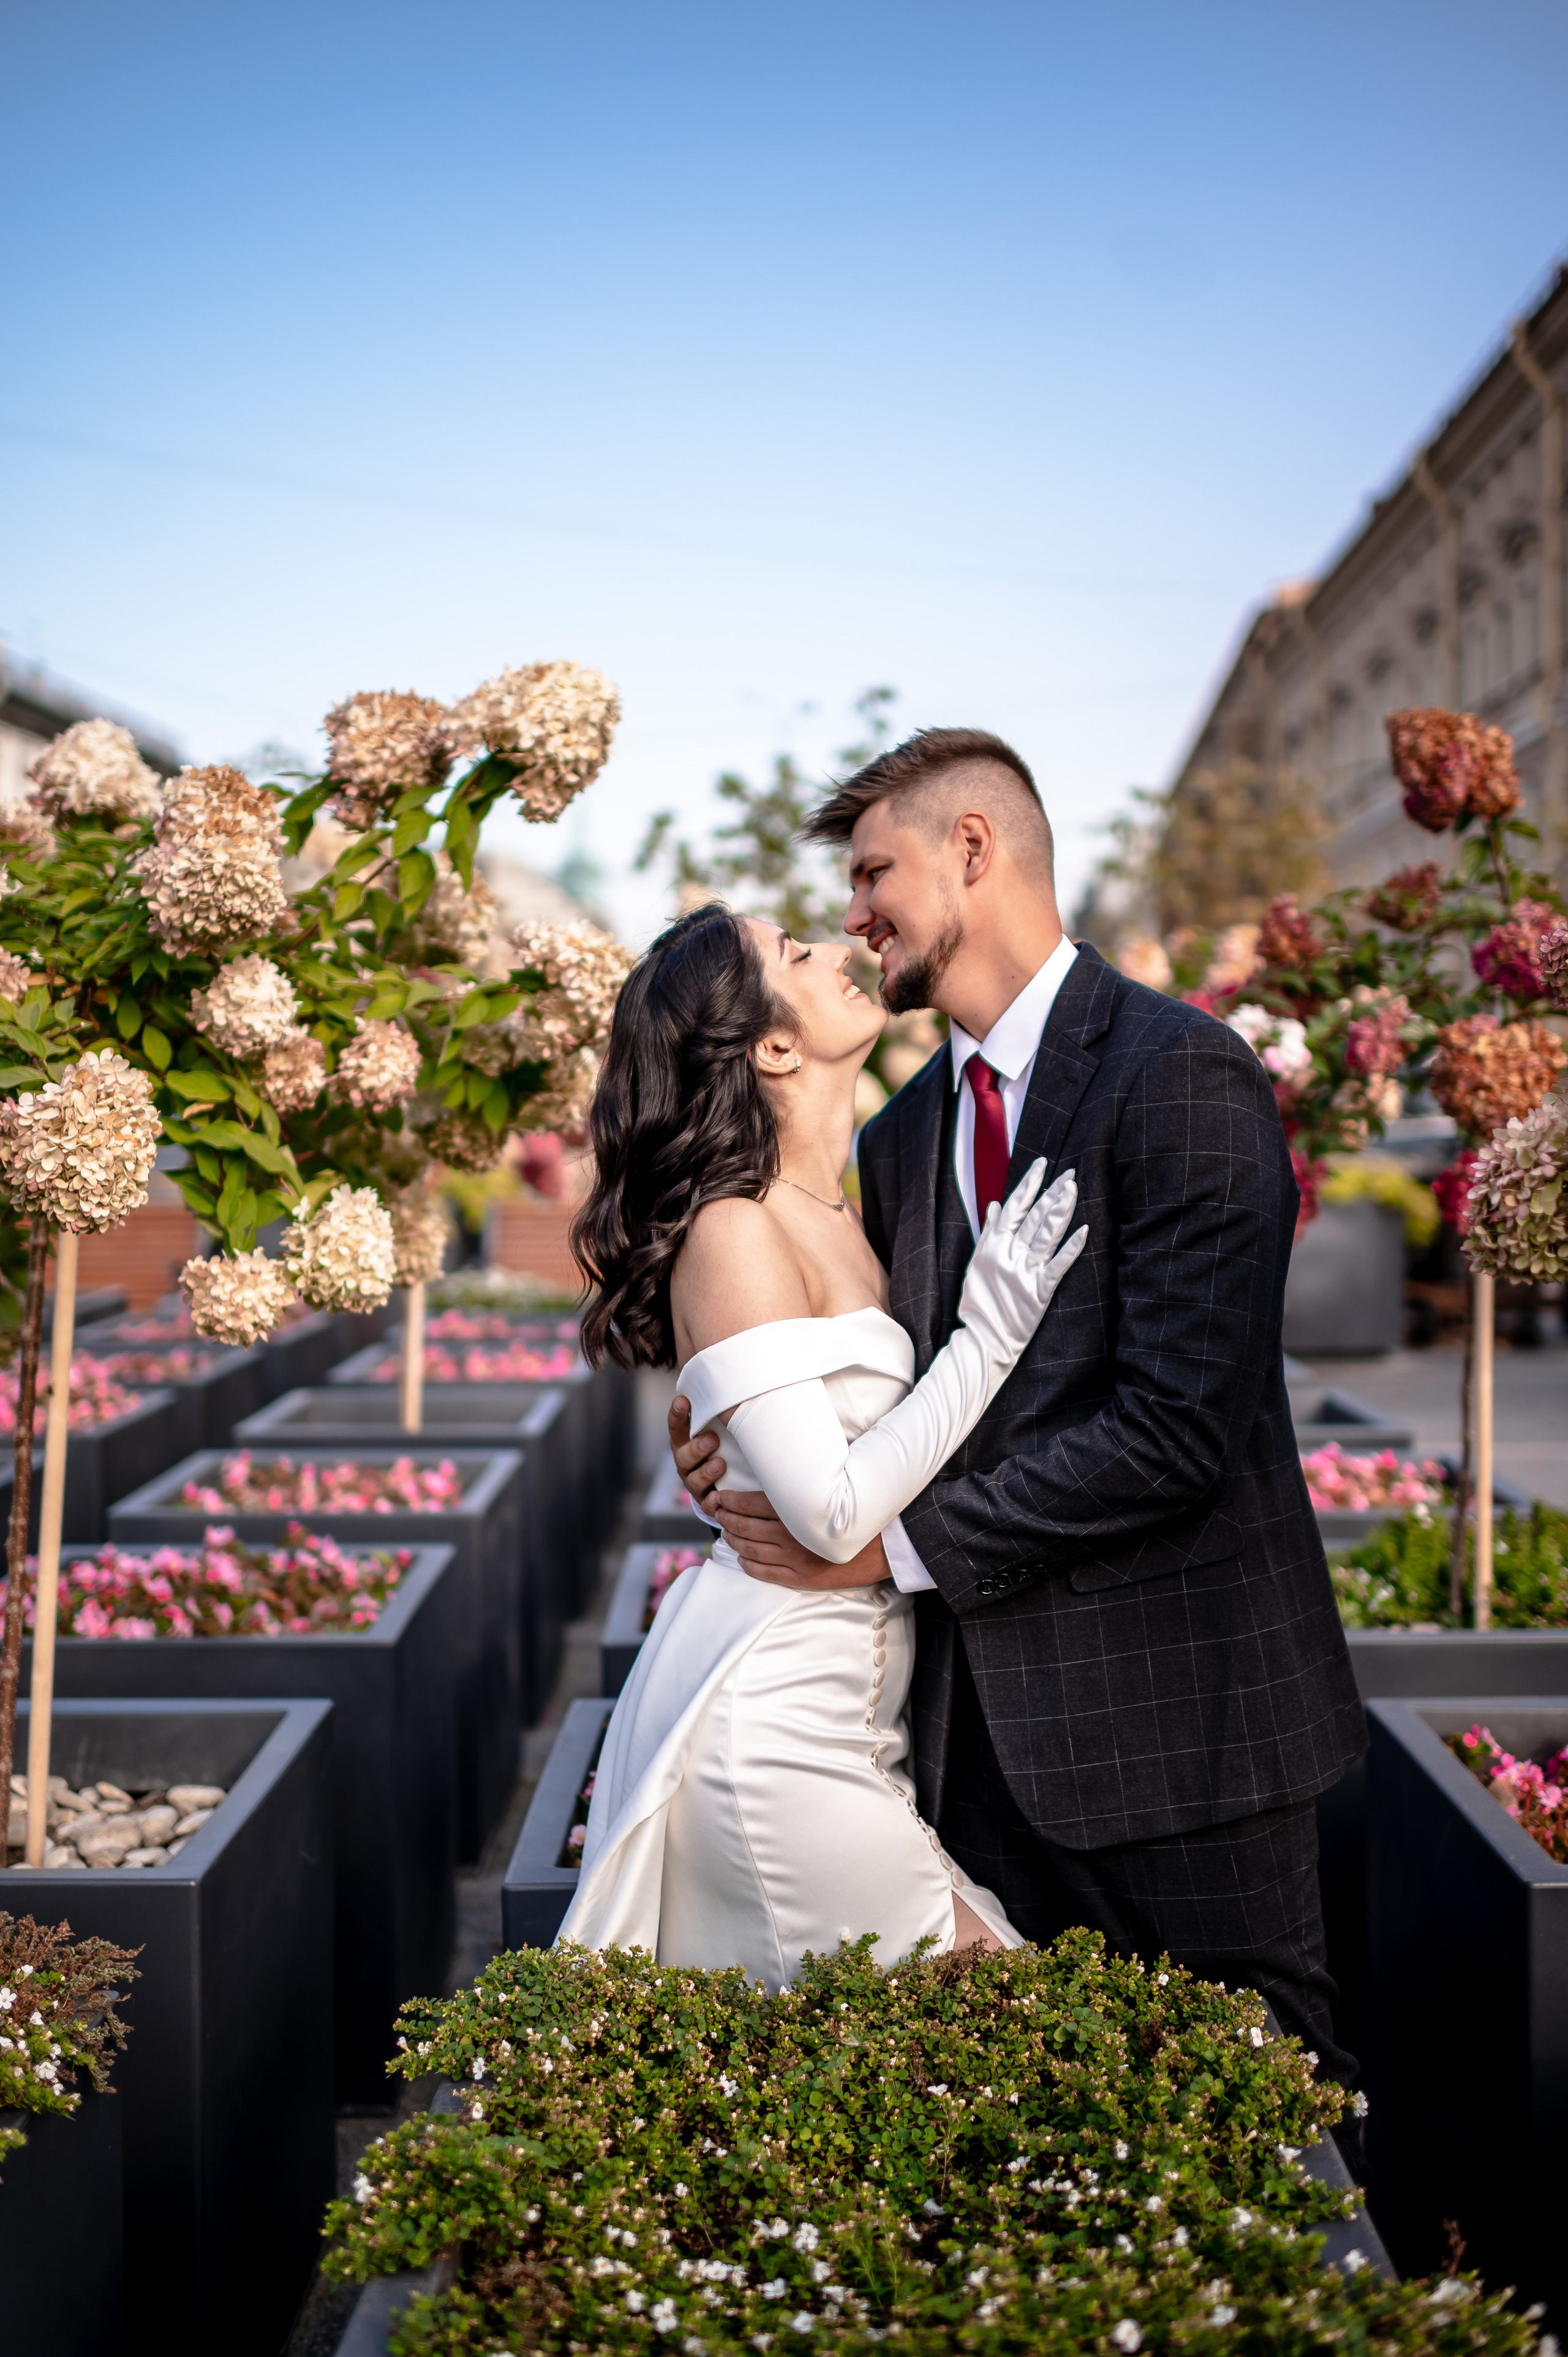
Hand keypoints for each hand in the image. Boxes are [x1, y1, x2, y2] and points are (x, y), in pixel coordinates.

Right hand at [668, 1393, 725, 1508]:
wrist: (724, 1482)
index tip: (682, 1400)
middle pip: (683, 1456)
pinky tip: (717, 1496)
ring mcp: (693, 1481)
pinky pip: (705, 1504)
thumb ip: (718, 1413)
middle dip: (696, 1448)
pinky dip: (711, 1502)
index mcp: (685, 1441)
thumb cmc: (722, 1445)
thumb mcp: (718, 1429)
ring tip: (720, 1464)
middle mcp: (685, 1461)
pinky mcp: (705, 1500)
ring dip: (705, 1472)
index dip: (677, 1415)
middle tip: (711, 1440)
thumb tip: (735, 1383)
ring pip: (693, 1479)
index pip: (676, 1427)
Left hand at [713, 1487, 889, 1589]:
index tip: (721, 1496)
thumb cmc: (858, 1512)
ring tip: (726, 1532)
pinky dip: (748, 1565)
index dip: (730, 1500)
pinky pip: (765, 1572)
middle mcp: (790, 1535)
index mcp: (796, 1510)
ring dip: (733, 1540)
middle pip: (745, 1526)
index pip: (750, 1503)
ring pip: (750, 1550)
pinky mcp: (800, 1578)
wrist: (885, 1546)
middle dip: (726, 1519)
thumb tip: (780, 1468)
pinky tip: (741, 1559)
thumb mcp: (832, 1490)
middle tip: (718, 1512)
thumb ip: (803, 1481)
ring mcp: (794, 1559)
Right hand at [958, 1161, 1087, 1360]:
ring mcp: (1024, 1272)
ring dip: (1060, 1210)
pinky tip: (1084, 1230)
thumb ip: (988, 1232)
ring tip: (1073, 1189)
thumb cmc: (979, 1302)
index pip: (1014, 1207)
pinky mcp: (1039, 1291)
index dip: (1028, 1184)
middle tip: (1070, 1172)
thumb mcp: (976, 1263)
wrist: (982, 1338)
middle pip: (1033, 1217)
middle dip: (1052, 1192)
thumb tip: (994, 1205)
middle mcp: (1008, 1254)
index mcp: (993, 1245)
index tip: (1042, 1164)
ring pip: (1045, 1235)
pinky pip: (1058, 1266)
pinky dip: (1071, 1248)